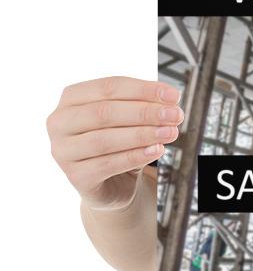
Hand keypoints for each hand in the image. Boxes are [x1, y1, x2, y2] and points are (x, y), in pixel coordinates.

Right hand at [47, 76, 182, 210]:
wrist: (112, 183)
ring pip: (104, 139)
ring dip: (142, 134)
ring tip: (170, 132)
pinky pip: (108, 164)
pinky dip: (135, 156)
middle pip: (104, 112)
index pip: (108, 87)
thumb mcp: (130, 119)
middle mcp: (59, 122)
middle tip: (175, 115)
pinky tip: (156, 150)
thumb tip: (170, 99)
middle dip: (145, 112)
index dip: (143, 89)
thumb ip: (144, 105)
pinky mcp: (75, 176)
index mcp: (71, 99)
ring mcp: (63, 150)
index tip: (173, 95)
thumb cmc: (119, 143)